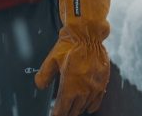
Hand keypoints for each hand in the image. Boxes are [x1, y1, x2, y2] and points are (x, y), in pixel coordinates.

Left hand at [35, 0, 111, 115]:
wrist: (87, 34)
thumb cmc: (69, 45)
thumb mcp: (51, 59)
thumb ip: (44, 75)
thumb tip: (39, 85)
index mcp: (69, 86)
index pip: (62, 109)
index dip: (57, 114)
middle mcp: (83, 90)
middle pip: (74, 110)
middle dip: (67, 113)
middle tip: (62, 112)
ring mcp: (94, 87)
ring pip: (85, 106)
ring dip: (78, 109)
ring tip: (72, 110)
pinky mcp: (103, 82)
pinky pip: (97, 100)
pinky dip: (92, 106)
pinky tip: (88, 107)